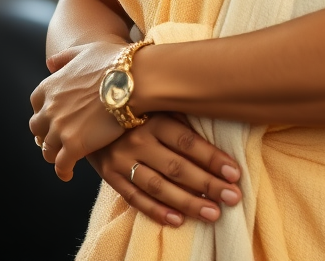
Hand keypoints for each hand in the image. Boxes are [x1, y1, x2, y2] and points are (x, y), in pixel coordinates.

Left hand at [30, 40, 125, 180]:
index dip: (45, 112)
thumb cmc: (112, 62)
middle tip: (57, 139)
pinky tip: (68, 173)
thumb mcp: (84, 51)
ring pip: (47, 149)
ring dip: (53, 153)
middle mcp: (49, 108)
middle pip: (37, 129)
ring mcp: (60, 128)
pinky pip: (61, 165)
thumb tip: (49, 63)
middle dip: (45, 134)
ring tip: (63, 158)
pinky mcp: (74, 146)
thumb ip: (64, 58)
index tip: (53, 117)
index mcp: (50, 86)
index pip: (36, 104)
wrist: (131, 80)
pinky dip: (63, 171)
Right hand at [88, 114, 242, 227]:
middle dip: (208, 184)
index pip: (187, 142)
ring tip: (213, 213)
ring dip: (188, 202)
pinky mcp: (110, 176)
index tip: (235, 173)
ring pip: (158, 187)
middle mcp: (137, 140)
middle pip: (177, 167)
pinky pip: (134, 198)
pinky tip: (178, 221)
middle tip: (233, 197)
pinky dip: (156, 211)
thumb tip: (216, 122)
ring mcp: (121, 160)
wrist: (89, 110)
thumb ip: (180, 115)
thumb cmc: (135, 106)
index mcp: (153, 119)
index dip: (212, 158)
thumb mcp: (156, 103)